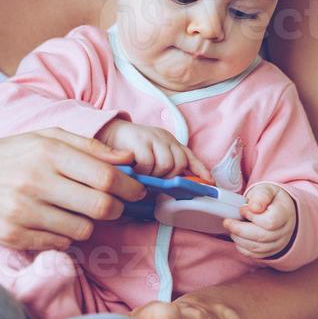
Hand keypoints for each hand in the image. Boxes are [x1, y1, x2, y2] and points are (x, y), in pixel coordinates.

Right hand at [0, 127, 147, 252]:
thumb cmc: (8, 156)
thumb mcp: (43, 138)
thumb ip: (88, 146)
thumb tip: (128, 158)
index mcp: (46, 151)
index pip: (106, 176)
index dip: (131, 186)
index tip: (138, 190)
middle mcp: (35, 181)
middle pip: (101, 206)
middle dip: (117, 208)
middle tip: (115, 205)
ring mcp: (24, 211)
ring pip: (84, 229)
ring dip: (89, 222)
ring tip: (76, 210)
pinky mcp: (15, 236)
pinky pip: (61, 243)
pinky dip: (65, 234)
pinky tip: (52, 220)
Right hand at [97, 118, 211, 179]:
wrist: (108, 132)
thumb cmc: (129, 148)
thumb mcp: (150, 154)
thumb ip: (163, 165)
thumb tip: (175, 186)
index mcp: (169, 141)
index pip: (189, 155)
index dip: (200, 169)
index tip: (209, 182)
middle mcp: (164, 138)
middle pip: (179, 163)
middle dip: (169, 177)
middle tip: (155, 180)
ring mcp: (152, 138)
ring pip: (167, 165)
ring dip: (155, 175)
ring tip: (144, 175)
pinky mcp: (139, 141)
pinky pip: (149, 163)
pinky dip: (143, 172)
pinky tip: (136, 170)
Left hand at [224, 183, 296, 257]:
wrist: (279, 210)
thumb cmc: (271, 199)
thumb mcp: (267, 190)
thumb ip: (261, 195)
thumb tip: (254, 207)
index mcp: (285, 213)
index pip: (270, 222)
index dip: (252, 217)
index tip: (242, 209)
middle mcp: (284, 231)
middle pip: (262, 236)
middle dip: (240, 230)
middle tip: (227, 222)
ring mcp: (279, 243)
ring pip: (258, 247)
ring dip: (239, 238)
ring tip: (231, 228)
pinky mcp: (271, 250)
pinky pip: (255, 254)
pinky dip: (242, 247)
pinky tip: (237, 236)